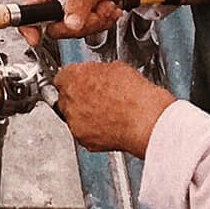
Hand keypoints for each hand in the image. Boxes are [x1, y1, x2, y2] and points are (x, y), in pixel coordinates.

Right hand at [20, 0, 148, 46]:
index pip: (28, 10)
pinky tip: (108, 7)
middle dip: (80, 23)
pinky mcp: (84, 13)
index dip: (29, 27)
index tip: (35, 38)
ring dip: (96, 21)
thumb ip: (77, 6)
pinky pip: (89, 28)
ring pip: (75, 30)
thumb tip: (69, 25)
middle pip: (56, 27)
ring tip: (105, 4)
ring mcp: (71, 7)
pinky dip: (102, 21)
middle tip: (94, 10)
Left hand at [53, 62, 175, 156]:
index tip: (83, 81)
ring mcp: (74, 122)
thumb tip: (98, 74)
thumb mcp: (117, 68)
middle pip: (66, 97)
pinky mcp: (83, 140)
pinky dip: (93, 130)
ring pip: (73, 117)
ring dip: (85, 115)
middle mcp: (69, 101)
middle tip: (97, 97)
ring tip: (107, 112)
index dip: (76, 79)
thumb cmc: (135, 95)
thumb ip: (98, 72)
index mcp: (73, 78)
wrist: (146, 121)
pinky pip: (83, 133)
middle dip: (78, 97)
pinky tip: (110, 124)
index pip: (63, 76)